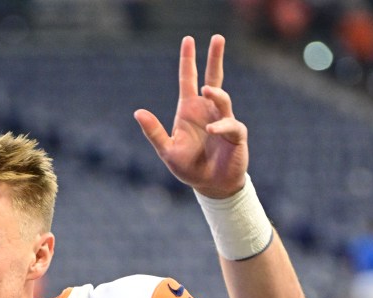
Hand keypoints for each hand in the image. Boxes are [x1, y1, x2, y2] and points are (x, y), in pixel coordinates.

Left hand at [134, 35, 247, 198]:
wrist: (210, 185)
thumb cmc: (189, 167)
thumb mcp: (167, 150)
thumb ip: (153, 132)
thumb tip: (137, 112)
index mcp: (190, 111)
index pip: (189, 80)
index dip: (188, 61)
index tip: (189, 40)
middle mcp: (208, 111)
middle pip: (213, 78)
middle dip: (214, 58)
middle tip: (217, 37)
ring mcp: (223, 120)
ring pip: (222, 99)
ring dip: (216, 94)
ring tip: (207, 90)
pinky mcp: (235, 135)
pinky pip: (230, 125)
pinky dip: (221, 127)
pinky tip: (211, 131)